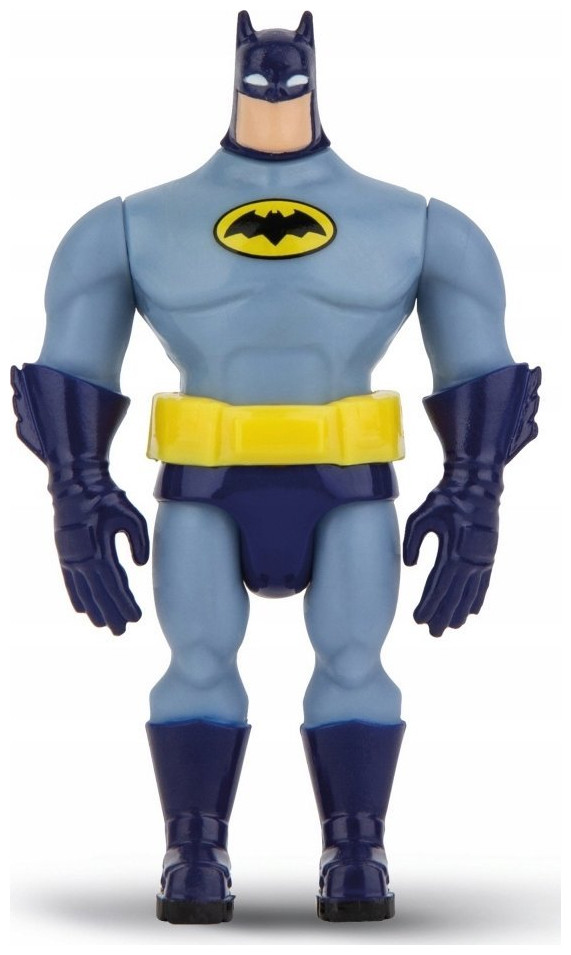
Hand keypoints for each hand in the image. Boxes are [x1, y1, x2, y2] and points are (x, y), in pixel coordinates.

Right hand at [53, 477, 149, 634]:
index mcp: (99, 552)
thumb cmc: (106, 497)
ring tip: (104, 626)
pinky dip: (77, 597)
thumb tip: (139, 565)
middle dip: (111, 614)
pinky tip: (82, 610)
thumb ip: (140, 541)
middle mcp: (82, 560)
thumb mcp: (131, 515)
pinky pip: (70, 582)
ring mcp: (70, 558)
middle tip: (121, 631)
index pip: (115, 586)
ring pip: (84, 592)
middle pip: (99, 595)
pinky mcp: (65, 554)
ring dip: (94, 610)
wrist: (75, 483)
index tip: (136, 618)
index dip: (125, 604)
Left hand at [403, 476, 499, 635]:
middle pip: (455, 596)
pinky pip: (483, 585)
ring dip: (460, 613)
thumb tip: (410, 566)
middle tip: (433, 634)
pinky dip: (477, 600)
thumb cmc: (446, 498)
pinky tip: (471, 613)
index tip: (418, 620)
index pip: (438, 586)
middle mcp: (471, 560)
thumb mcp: (421, 514)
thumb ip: (412, 541)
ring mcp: (483, 559)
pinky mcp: (489, 556)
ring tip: (449, 628)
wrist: (478, 485)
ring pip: (470, 594)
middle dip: (442, 616)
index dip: (428, 605)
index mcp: (453, 551)